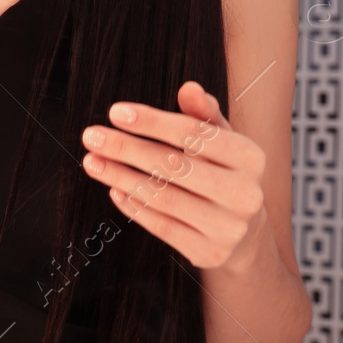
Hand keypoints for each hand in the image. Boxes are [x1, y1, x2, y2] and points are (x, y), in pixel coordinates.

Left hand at [80, 80, 270, 271]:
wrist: (244, 232)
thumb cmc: (223, 172)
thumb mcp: (220, 139)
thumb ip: (203, 114)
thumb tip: (189, 88)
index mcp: (251, 157)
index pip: (194, 133)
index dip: (152, 122)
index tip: (115, 112)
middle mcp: (245, 194)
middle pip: (174, 166)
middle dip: (126, 148)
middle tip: (91, 136)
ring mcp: (229, 228)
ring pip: (163, 198)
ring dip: (120, 176)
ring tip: (92, 161)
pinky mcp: (209, 253)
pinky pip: (162, 227)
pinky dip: (133, 206)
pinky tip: (113, 188)